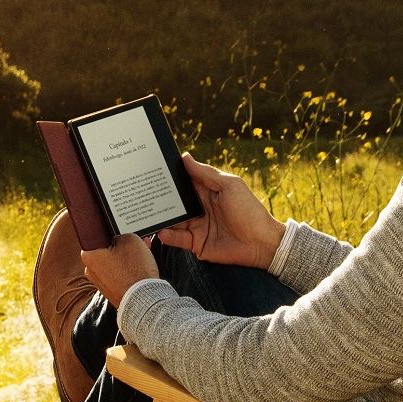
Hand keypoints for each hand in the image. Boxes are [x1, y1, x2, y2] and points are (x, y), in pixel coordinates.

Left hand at [81, 233, 158, 306]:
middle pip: (108, 250)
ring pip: (115, 262)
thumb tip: (121, 238)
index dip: (112, 232)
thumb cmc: (133, 269)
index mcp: (88, 255)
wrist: (142, 297)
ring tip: (144, 252)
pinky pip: (120, 274)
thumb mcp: (130, 239)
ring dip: (128, 256)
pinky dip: (129, 268)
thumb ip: (122, 234)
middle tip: (137, 241)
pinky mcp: (112, 290)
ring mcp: (100, 282)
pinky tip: (142, 264)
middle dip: (123, 245)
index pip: (96, 236)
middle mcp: (90, 270)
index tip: (123, 232)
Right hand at [156, 153, 285, 268]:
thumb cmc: (249, 210)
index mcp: (206, 191)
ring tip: (145, 212)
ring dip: (159, 217)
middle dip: (158, 198)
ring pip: (172, 220)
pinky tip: (162, 230)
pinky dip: (168, 235)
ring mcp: (196, 226)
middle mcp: (198, 208)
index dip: (169, 177)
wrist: (261, 243)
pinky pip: (177, 239)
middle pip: (174, 202)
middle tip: (141, 192)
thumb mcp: (230, 186)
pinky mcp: (195, 243)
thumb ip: (207, 174)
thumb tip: (185, 157)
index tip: (150, 169)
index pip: (183, 182)